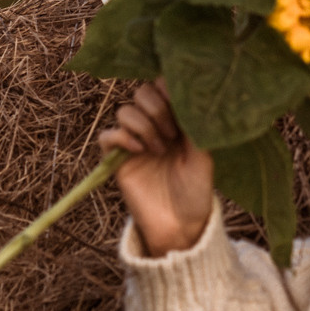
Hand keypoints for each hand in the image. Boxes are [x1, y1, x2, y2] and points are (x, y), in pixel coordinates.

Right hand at [99, 80, 215, 256]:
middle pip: (141, 92)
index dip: (167, 88)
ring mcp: (134, 141)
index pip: (162, 86)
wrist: (180, 224)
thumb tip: (184, 94)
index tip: (178, 103)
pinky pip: (107, 135)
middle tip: (171, 133)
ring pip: (125, 111)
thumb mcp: (203, 153)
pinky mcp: (117, 159)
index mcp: (175, 120)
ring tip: (160, 149)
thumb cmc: (196, 189)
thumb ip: (192, 124)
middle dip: (156, 107)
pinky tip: (139, 151)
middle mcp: (153, 125)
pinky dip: (122, 137)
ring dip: (143, 126)